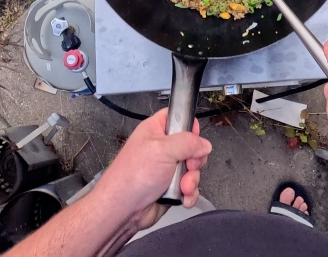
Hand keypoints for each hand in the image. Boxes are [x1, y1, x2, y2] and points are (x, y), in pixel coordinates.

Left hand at [92, 108, 212, 230]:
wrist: (123, 209)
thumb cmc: (131, 177)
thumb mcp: (163, 149)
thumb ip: (188, 142)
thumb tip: (203, 144)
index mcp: (155, 131)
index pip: (177, 118)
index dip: (189, 126)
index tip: (193, 138)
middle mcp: (161, 149)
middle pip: (191, 146)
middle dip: (194, 160)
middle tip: (187, 165)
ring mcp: (166, 169)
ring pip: (192, 169)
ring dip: (191, 180)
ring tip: (181, 186)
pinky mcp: (170, 187)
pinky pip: (189, 187)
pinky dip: (189, 193)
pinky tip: (182, 197)